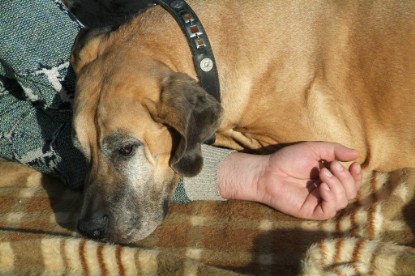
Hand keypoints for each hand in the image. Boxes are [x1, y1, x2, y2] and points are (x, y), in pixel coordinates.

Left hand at [218, 142, 361, 219]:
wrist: (268, 171)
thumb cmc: (287, 159)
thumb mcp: (314, 149)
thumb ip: (334, 150)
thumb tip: (357, 154)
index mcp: (329, 178)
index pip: (351, 182)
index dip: (356, 175)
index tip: (355, 165)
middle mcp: (326, 191)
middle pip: (350, 192)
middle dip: (345, 178)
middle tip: (330, 167)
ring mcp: (319, 202)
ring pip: (343, 201)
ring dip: (337, 185)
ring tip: (322, 173)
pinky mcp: (311, 211)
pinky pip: (330, 210)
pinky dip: (331, 198)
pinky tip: (322, 187)